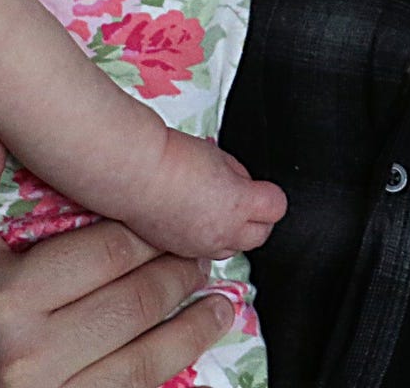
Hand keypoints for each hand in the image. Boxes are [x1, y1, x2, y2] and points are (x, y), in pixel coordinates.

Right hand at [0, 115, 232, 387]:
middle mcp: (29, 358)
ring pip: (140, 362)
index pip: (107, 253)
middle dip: (180, 273)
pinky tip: (186, 354)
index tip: (179, 214)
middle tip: (209, 248)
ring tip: (222, 303)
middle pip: (134, 303)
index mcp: (7, 300)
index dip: (152, 231)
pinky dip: (161, 378)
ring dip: (189, 331)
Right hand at [136, 129, 287, 259]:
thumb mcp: (218, 156)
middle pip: (260, 234)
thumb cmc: (172, 156)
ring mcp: (199, 248)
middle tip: (242, 198)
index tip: (259, 187)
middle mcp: (222, 233)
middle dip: (256, 217)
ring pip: (232, 248)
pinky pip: (204, 252)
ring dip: (230, 232)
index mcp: (238, 204)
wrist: (133, 172)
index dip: (267, 195)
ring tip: (213, 208)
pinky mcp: (178, 253)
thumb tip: (241, 186)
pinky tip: (191, 218)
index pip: (276, 207)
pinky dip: (204, 238)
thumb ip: (237, 176)